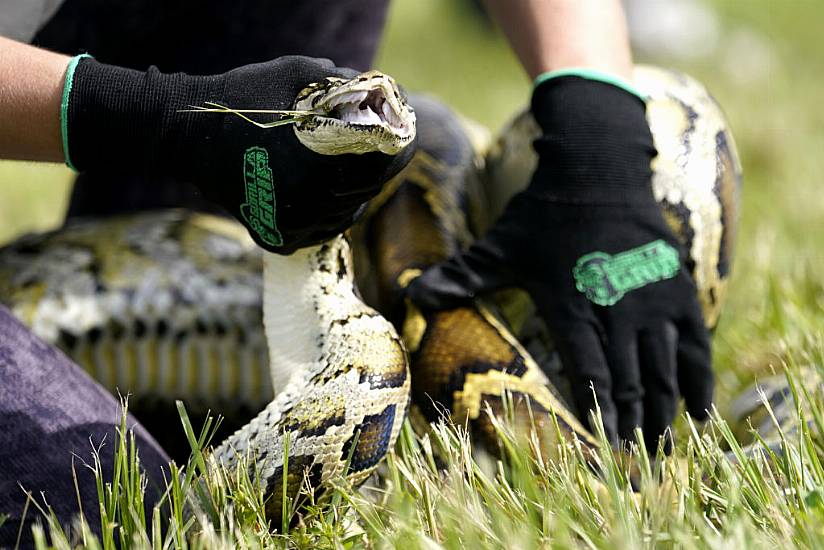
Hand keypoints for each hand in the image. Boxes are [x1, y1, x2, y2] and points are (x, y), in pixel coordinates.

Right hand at [63, 56, 413, 252]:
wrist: (186, 136)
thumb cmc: (242, 99)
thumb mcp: (296, 74)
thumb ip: (340, 82)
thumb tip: (376, 88)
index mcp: (322, 162)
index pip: (384, 166)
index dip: (399, 151)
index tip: (401, 140)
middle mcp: (310, 201)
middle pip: (366, 193)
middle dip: (376, 172)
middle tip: (377, 155)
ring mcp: (292, 224)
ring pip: (344, 216)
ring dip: (353, 196)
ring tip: (349, 175)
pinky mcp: (274, 236)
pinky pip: (317, 233)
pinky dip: (327, 217)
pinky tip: (326, 198)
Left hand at [407, 76, 711, 447]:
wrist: (597, 168)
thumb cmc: (543, 212)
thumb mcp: (499, 246)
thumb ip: (460, 276)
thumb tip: (410, 295)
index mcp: (571, 305)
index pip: (589, 369)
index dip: (599, 410)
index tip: (605, 445)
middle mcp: (616, 308)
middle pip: (630, 379)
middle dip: (634, 423)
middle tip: (638, 463)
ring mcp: (651, 299)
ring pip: (663, 368)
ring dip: (665, 410)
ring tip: (665, 447)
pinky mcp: (676, 287)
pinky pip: (695, 342)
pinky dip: (698, 378)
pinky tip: (701, 409)